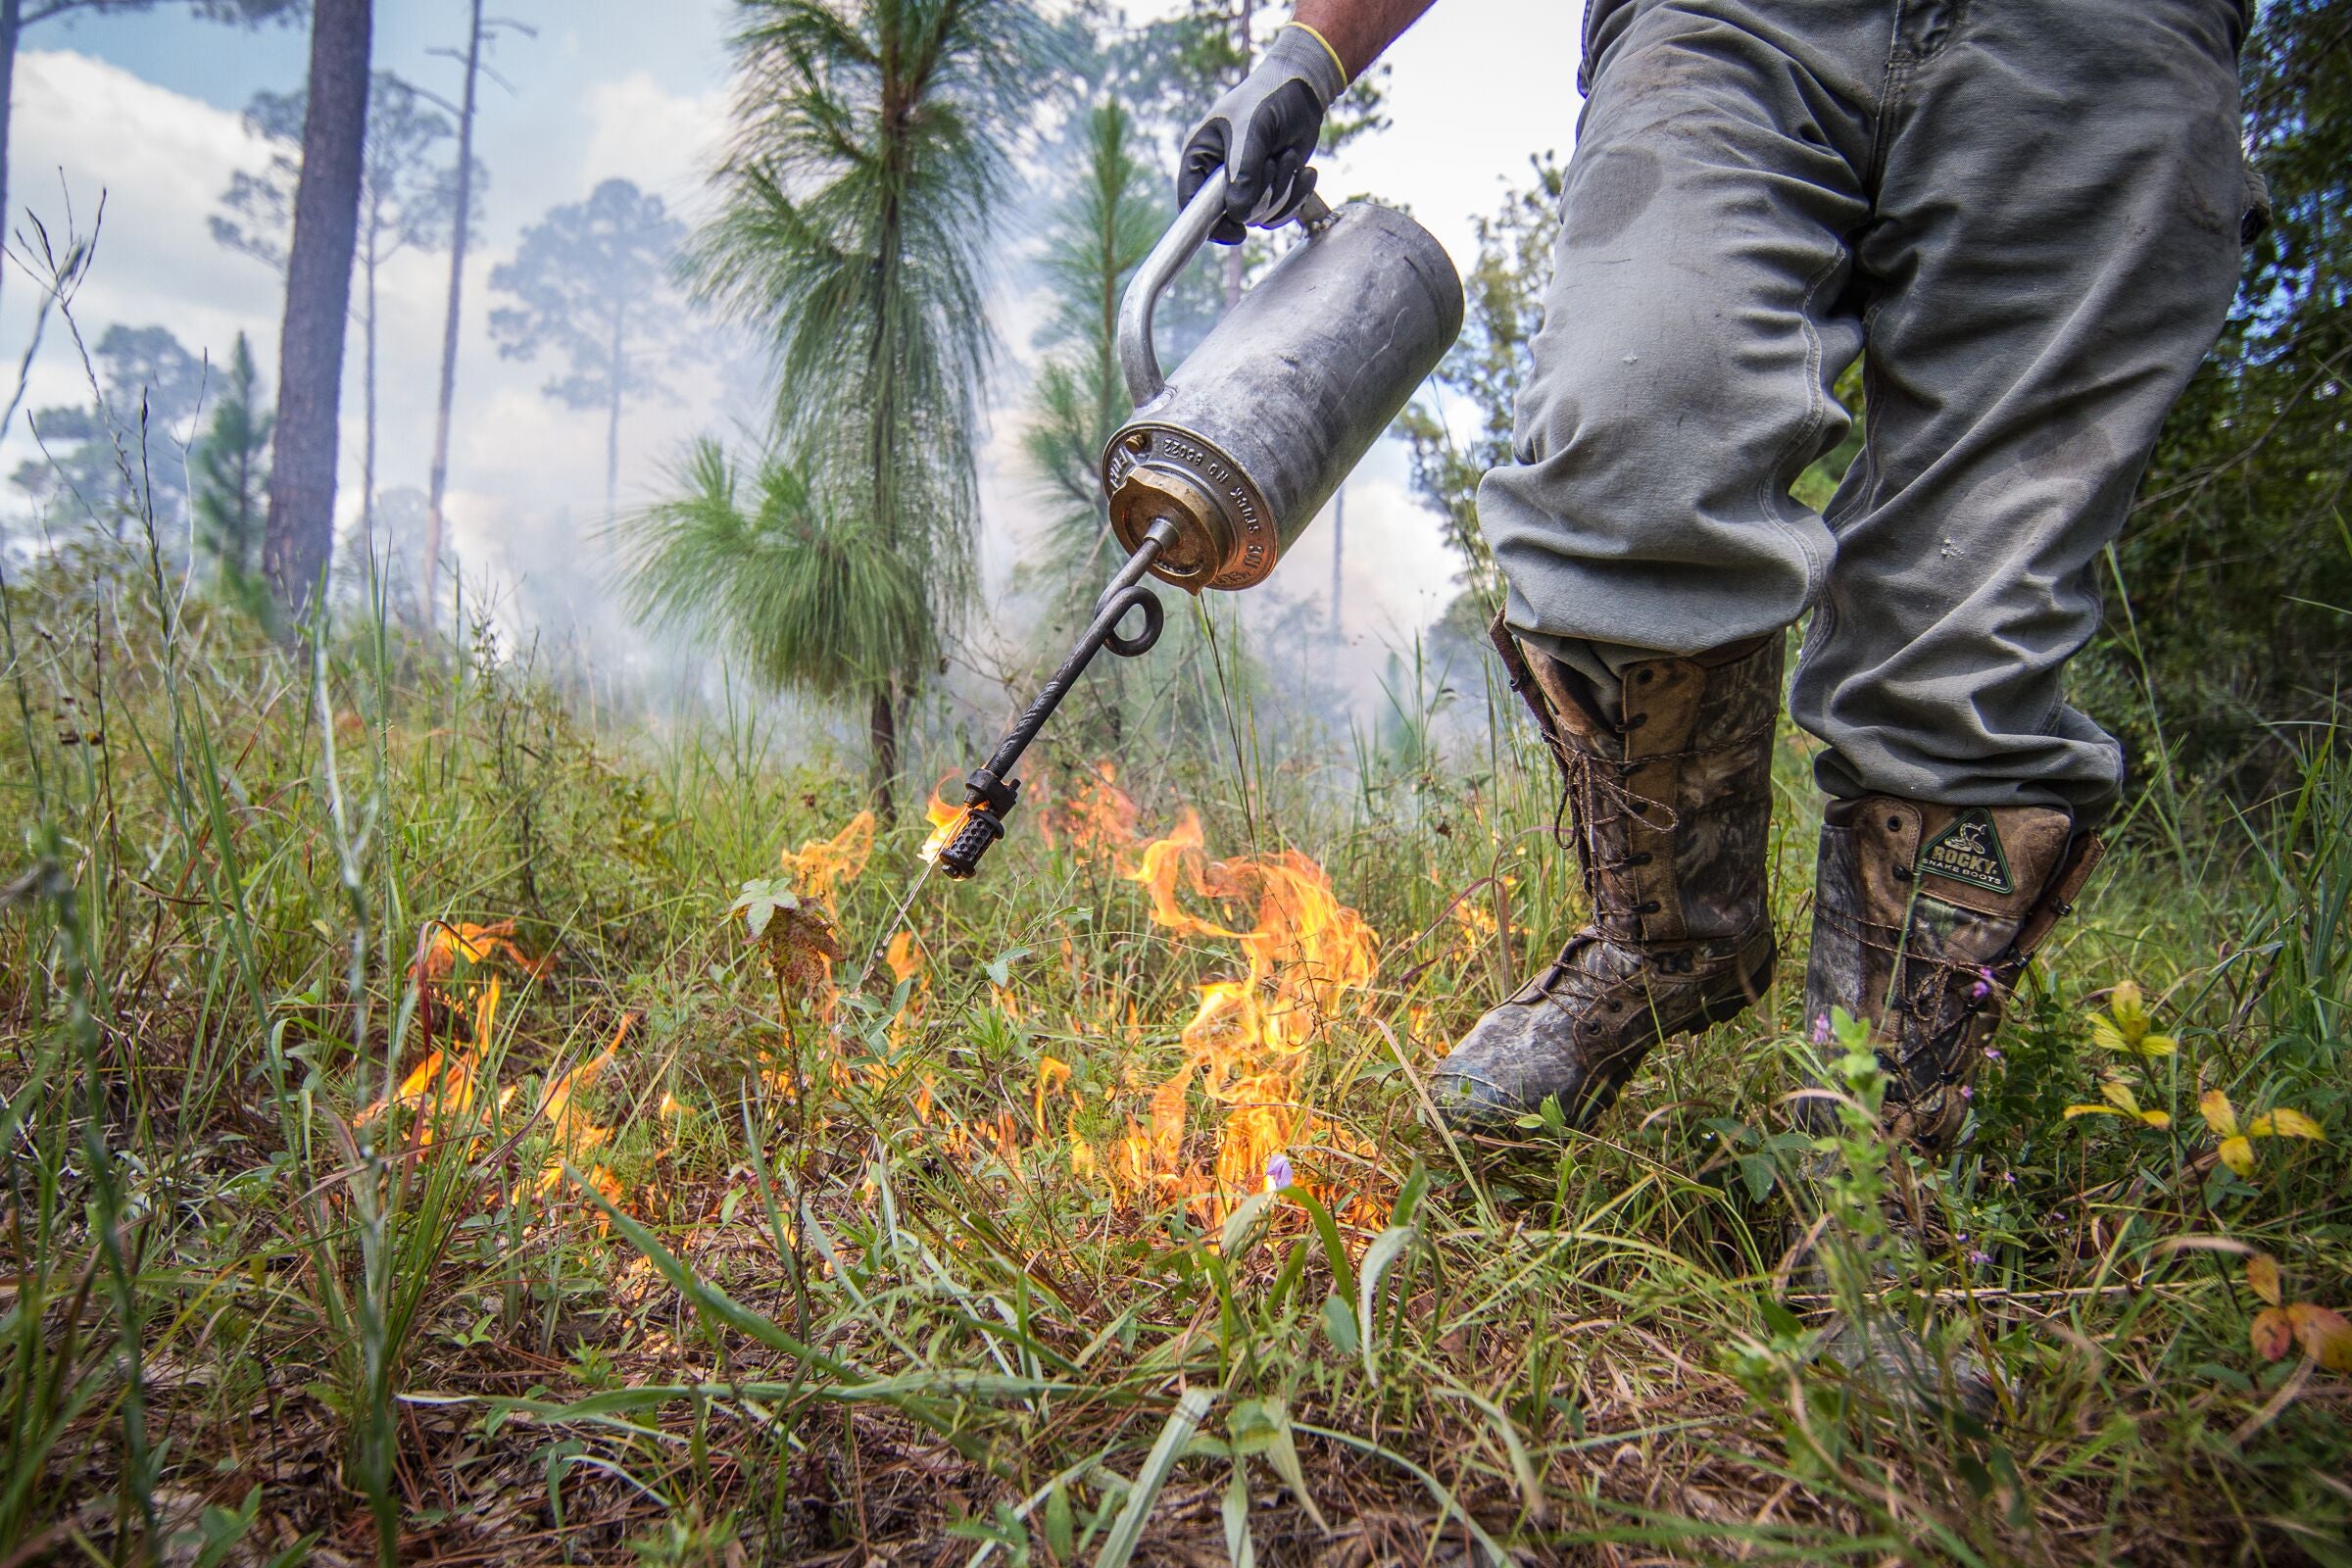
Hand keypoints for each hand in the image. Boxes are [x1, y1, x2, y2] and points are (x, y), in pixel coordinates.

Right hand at [1178, 24, 1347, 244]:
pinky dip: (1297, 195)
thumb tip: (1238, 215)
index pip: (1191, 203)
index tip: (1237, 232)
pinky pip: (1280, 213)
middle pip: (1232, 215)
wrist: (1303, 93)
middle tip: (1274, 160)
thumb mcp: (1253, 130)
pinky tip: (1304, 171)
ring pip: (1260, 216)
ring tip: (1288, 156)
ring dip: (1283, 190)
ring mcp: (1245, 186)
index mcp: (1200, 157)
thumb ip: (1243, 172)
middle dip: (1262, 194)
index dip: (1209, 225)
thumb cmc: (1269, 99)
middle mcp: (1218, 177)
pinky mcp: (1269, 190)